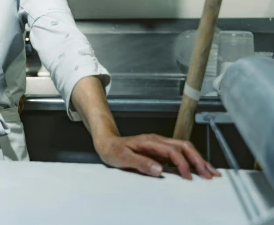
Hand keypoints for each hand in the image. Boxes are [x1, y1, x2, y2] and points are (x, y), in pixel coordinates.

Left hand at [94, 133, 220, 179]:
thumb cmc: (114, 150)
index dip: (182, 164)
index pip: (173, 151)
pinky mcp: (161, 151)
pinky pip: (180, 154)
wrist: (107, 144)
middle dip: (199, 160)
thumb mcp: (123, 158)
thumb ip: (141, 163)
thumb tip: (159, 170)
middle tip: (210, 174)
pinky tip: (199, 168)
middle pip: (184, 146)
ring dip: (199, 160)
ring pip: (185, 149)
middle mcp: (158, 141)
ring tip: (211, 172)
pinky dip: (192, 161)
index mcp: (150, 141)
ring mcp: (161, 145)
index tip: (188, 177)